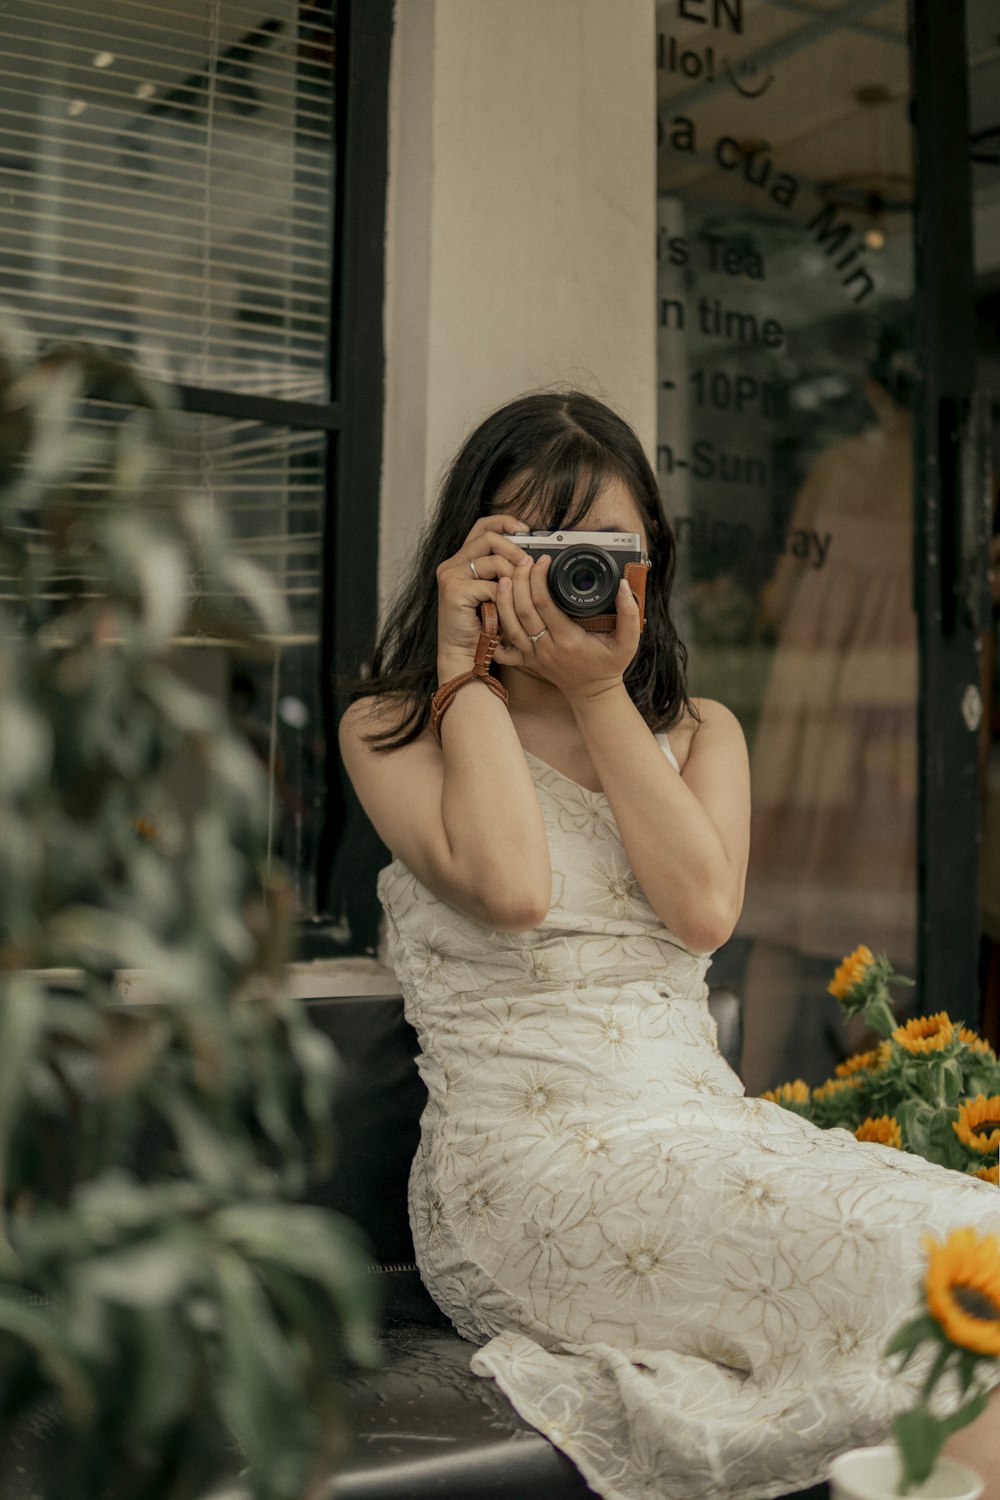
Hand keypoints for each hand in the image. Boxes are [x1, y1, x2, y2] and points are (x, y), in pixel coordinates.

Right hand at [435, 514, 528, 678]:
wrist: (464, 654)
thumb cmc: (482, 627)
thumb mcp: (496, 593)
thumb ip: (504, 571)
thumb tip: (530, 557)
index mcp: (461, 560)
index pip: (482, 526)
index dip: (505, 522)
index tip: (526, 530)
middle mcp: (451, 564)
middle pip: (489, 537)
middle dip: (514, 549)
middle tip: (529, 564)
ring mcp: (450, 576)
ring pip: (493, 560)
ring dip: (514, 576)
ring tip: (520, 592)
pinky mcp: (454, 591)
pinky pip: (491, 585)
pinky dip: (503, 597)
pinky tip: (504, 609)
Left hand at [492, 553, 641, 700]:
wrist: (594, 693)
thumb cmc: (609, 666)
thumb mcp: (629, 642)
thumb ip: (630, 614)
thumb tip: (623, 586)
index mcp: (569, 639)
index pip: (544, 603)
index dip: (539, 578)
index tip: (544, 560)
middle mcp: (547, 648)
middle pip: (523, 609)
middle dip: (519, 580)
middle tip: (522, 561)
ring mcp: (534, 656)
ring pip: (509, 625)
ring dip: (504, 599)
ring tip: (505, 577)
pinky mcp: (526, 661)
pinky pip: (502, 649)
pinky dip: (493, 632)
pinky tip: (492, 613)